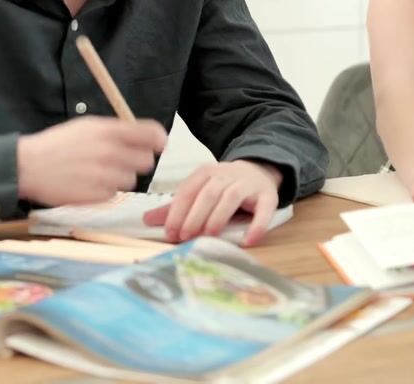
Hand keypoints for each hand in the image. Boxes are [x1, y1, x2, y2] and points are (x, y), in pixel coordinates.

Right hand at [16, 116, 164, 206]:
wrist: (28, 166)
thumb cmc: (57, 144)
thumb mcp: (87, 126)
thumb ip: (116, 129)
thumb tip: (145, 135)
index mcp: (108, 131)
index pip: (151, 134)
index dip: (159, 139)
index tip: (159, 144)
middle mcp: (110, 152)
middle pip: (146, 161)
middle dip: (137, 161)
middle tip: (121, 161)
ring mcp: (104, 175)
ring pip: (131, 180)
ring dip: (120, 178)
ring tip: (98, 173)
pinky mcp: (97, 195)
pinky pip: (114, 194)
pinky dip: (106, 191)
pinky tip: (89, 183)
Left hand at [142, 160, 282, 246]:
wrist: (258, 171)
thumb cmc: (224, 187)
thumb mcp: (199, 192)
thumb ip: (177, 207)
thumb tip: (146, 219)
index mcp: (206, 173)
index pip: (188, 190)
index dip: (178, 211)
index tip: (170, 231)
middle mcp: (226, 175)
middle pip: (208, 193)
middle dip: (195, 216)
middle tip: (186, 236)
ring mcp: (248, 184)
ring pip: (231, 197)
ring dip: (218, 217)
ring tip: (209, 236)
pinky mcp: (267, 196)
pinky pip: (263, 210)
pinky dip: (257, 225)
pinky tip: (248, 241)